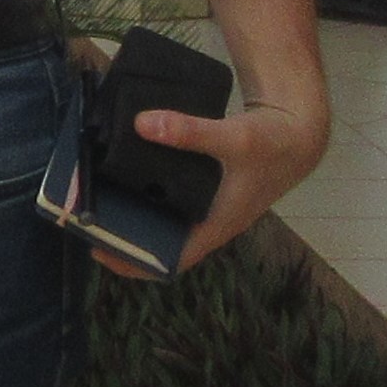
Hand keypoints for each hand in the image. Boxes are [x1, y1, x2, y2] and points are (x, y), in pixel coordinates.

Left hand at [119, 0, 330, 278]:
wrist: (300, 133)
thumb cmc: (273, 143)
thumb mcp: (234, 137)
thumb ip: (190, 132)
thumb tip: (143, 124)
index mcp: (216, 225)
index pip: (169, 261)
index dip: (134, 262)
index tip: (99, 252)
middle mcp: (209, 222)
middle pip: (159, 242)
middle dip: (124, 236)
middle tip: (87, 219)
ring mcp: (206, 208)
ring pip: (163, 221)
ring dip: (134, 215)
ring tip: (97, 199)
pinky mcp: (205, 190)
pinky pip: (170, 200)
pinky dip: (148, 192)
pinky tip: (125, 175)